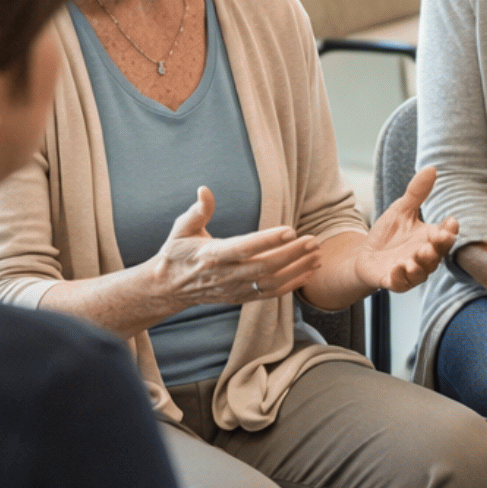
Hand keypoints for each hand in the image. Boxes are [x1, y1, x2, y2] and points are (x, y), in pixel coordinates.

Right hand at [152, 186, 321, 307]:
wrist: (169, 288)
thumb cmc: (178, 253)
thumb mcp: (182, 230)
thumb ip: (198, 211)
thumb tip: (205, 190)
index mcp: (212, 255)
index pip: (244, 248)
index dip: (267, 240)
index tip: (289, 230)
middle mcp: (226, 275)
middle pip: (264, 267)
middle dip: (292, 254)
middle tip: (313, 240)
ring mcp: (235, 289)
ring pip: (272, 283)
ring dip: (297, 270)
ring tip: (318, 255)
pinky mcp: (241, 297)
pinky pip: (271, 294)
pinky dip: (292, 284)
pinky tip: (309, 271)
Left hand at [356, 166, 457, 292]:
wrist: (366, 256)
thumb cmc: (389, 234)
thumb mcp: (401, 210)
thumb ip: (417, 192)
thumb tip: (432, 168)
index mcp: (429, 239)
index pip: (444, 236)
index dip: (449, 231)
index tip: (451, 222)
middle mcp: (424, 257)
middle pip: (436, 256)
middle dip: (436, 249)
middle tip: (434, 241)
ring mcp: (410, 271)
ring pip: (420, 272)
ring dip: (420, 266)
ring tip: (415, 257)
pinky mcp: (393, 281)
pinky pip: (400, 283)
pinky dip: (400, 278)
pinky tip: (397, 269)